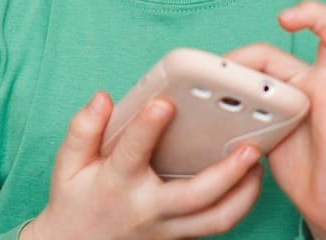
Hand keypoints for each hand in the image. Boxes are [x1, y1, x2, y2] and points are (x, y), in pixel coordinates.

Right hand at [25, 91, 263, 239]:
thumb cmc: (75, 201)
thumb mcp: (67, 165)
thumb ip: (83, 129)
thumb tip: (103, 99)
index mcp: (117, 184)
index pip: (133, 153)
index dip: (147, 127)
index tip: (164, 103)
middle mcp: (147, 208)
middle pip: (194, 195)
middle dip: (226, 172)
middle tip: (248, 146)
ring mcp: (167, 226)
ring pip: (216, 219)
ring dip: (244, 193)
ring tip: (259, 163)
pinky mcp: (181, 236)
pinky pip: (216, 225)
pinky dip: (240, 204)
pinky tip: (250, 178)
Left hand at [225, 0, 325, 239]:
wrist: (323, 206)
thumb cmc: (297, 161)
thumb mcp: (263, 127)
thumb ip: (245, 105)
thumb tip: (209, 90)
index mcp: (305, 80)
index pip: (279, 52)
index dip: (247, 56)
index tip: (221, 67)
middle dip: (318, 14)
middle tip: (289, 16)